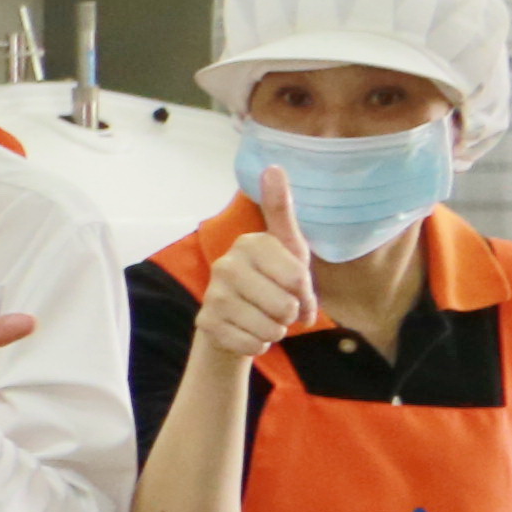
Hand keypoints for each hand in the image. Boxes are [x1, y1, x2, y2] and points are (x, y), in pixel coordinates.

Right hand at [199, 170, 315, 361]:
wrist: (233, 316)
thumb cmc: (271, 279)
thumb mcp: (288, 246)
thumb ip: (281, 209)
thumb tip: (273, 167)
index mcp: (250, 243)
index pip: (299, 279)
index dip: (306, 293)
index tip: (297, 290)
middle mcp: (226, 264)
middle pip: (285, 306)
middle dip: (289, 315)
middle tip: (278, 307)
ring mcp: (213, 294)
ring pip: (269, 329)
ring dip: (275, 331)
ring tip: (263, 319)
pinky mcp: (205, 322)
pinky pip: (251, 344)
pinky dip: (257, 345)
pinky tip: (247, 332)